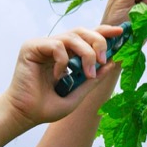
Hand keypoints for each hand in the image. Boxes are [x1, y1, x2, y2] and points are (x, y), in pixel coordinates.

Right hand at [2, 26, 122, 126]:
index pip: (87, 36)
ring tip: (87, 72)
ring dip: (86, 53)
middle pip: (83, 31)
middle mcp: (55, 46)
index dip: (104, 32)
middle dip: (98, 41)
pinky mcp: (32, 47)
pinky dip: (63, 61)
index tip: (121, 32)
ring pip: (72, 36)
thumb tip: (112, 63)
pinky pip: (56, 45)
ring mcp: (43, 45)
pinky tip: (58, 76)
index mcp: (66, 54)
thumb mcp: (78, 94)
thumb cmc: (47, 107)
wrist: (25, 116)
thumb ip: (93, 78)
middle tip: (105, 59)